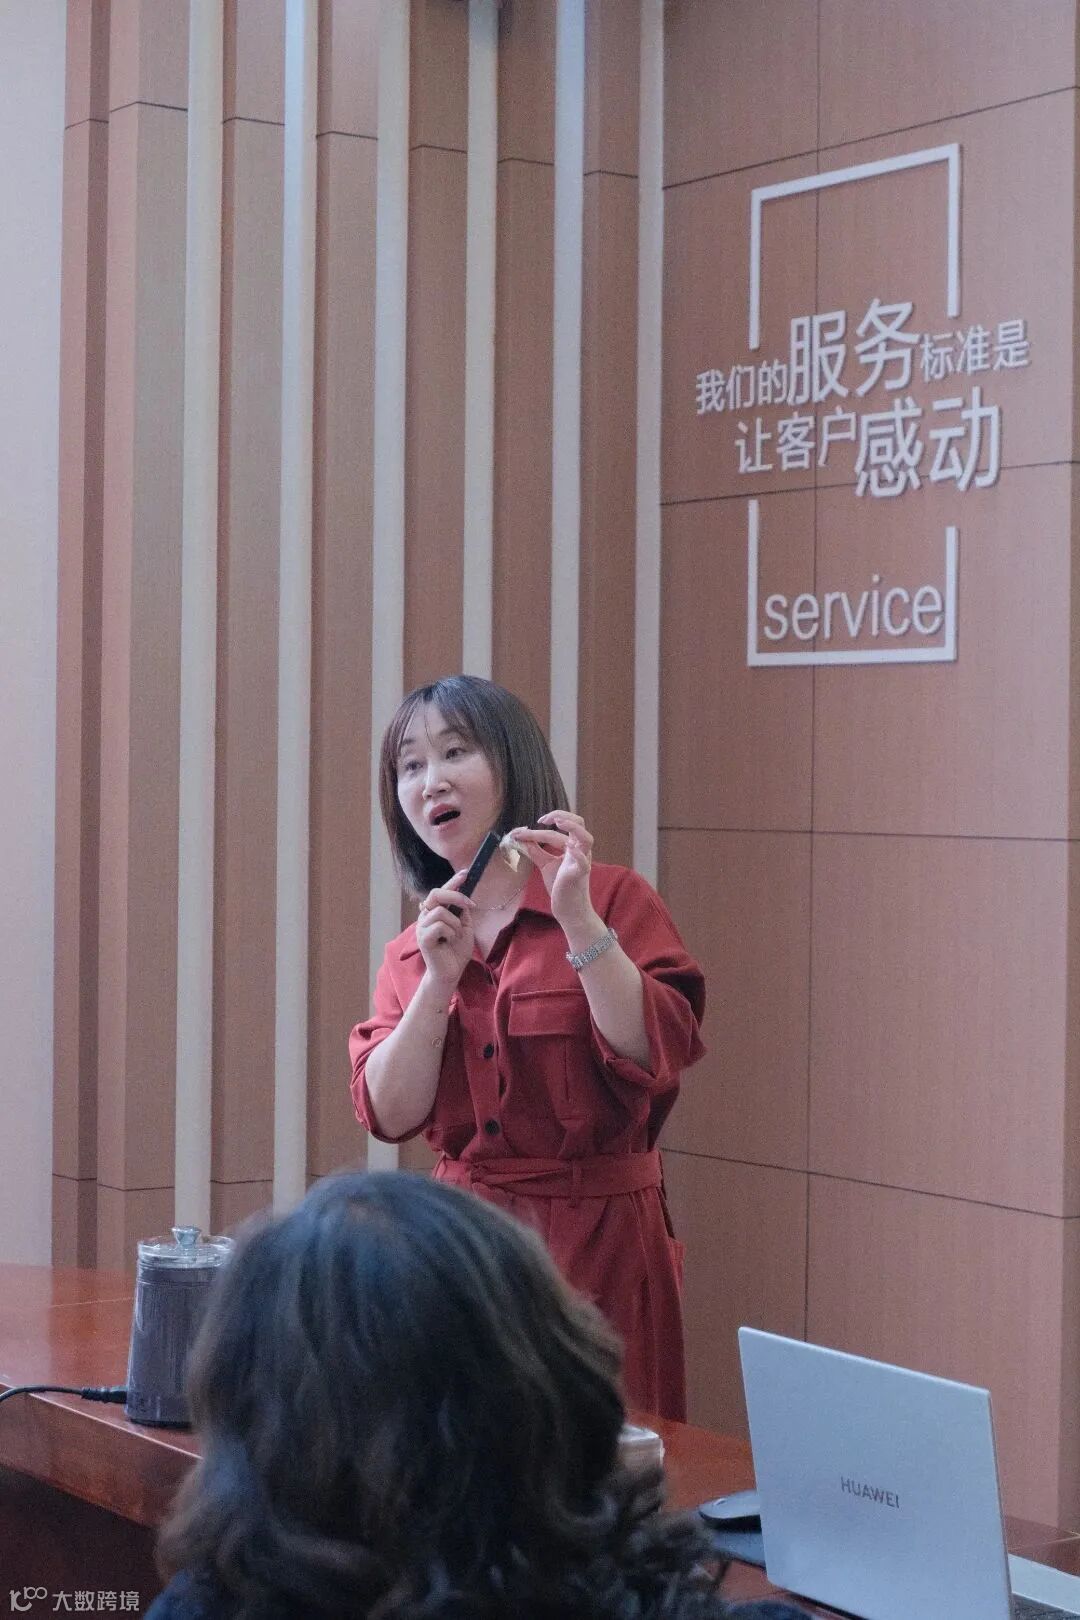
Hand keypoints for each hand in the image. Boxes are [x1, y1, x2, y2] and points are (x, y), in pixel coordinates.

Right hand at [416, 870, 476, 990]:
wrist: (451, 972)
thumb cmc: (456, 950)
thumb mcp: (465, 927)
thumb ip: (462, 912)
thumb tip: (464, 896)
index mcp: (435, 911)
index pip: (441, 891)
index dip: (453, 881)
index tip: (466, 873)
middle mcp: (425, 916)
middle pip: (436, 893)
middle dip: (456, 896)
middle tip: (470, 905)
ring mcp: (422, 926)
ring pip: (441, 911)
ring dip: (455, 924)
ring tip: (455, 936)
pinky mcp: (423, 938)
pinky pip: (440, 925)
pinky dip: (451, 933)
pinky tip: (449, 942)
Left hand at [505, 811, 596, 930]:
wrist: (568, 909)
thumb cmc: (560, 886)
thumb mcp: (545, 864)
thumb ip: (535, 850)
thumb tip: (520, 837)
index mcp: (573, 846)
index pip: (561, 827)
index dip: (543, 824)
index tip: (523, 829)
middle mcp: (580, 851)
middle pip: (580, 823)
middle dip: (562, 815)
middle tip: (542, 819)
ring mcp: (582, 862)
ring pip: (586, 839)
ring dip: (573, 828)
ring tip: (558, 823)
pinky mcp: (579, 876)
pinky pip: (584, 863)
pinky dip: (578, 854)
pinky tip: (569, 848)